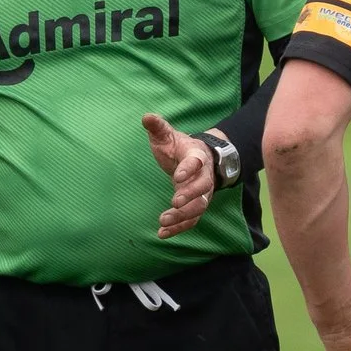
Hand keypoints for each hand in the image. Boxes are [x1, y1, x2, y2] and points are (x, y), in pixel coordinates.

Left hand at [141, 115, 214, 238]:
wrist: (199, 159)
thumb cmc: (179, 147)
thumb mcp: (168, 136)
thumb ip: (158, 127)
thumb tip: (146, 116)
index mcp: (197, 156)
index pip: (196, 162)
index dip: (188, 169)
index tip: (176, 176)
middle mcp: (204, 176)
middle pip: (203, 187)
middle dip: (190, 195)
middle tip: (175, 202)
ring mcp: (202, 194)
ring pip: (199, 207)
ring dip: (183, 216)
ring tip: (163, 221)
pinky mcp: (196, 206)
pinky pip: (191, 220)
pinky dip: (179, 228)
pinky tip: (162, 233)